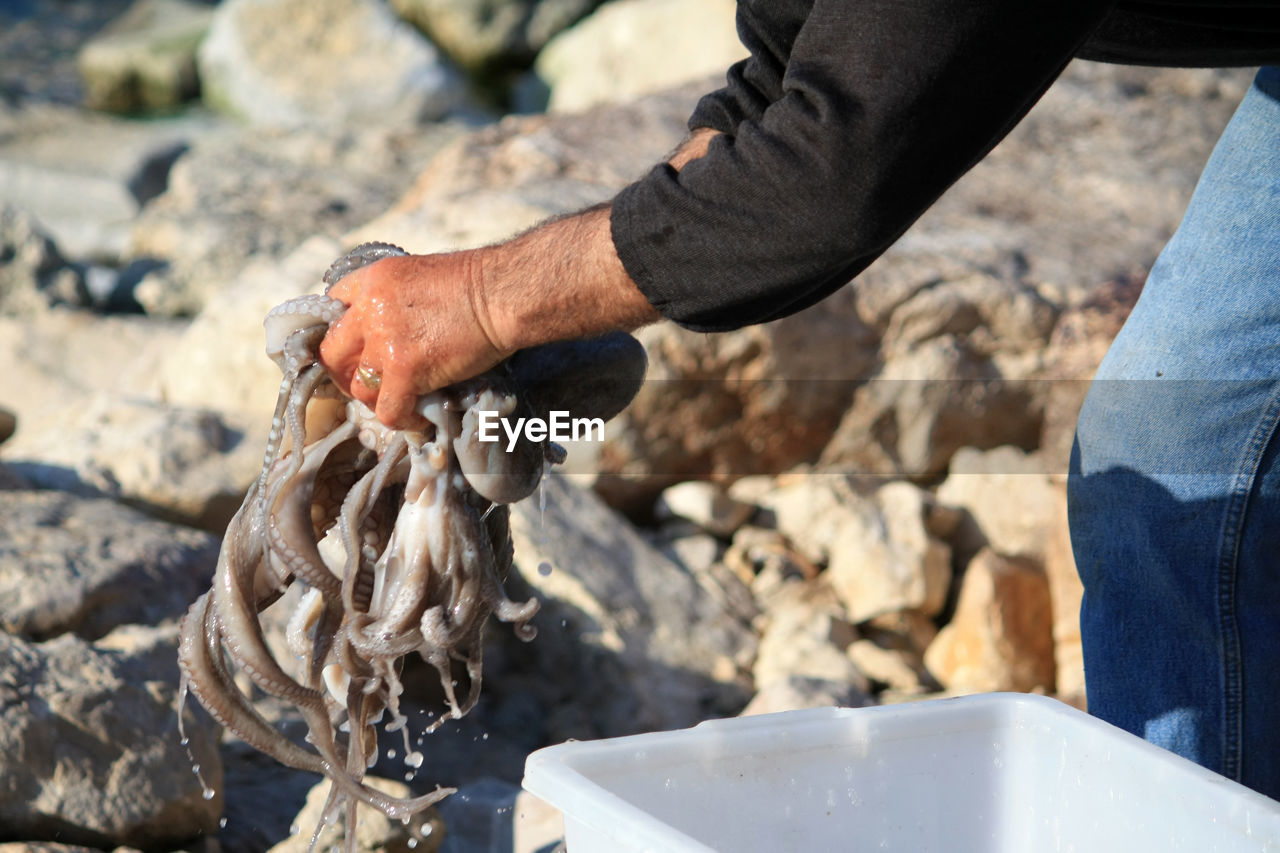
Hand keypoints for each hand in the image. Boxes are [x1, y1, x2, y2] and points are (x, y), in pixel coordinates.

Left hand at [318, 251, 510, 428]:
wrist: (502, 293)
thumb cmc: (477, 284)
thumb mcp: (421, 276)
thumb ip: (396, 300)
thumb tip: (395, 330)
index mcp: (373, 280)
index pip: (331, 308)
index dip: (342, 333)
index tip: (355, 348)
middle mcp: (370, 310)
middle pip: (332, 353)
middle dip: (345, 373)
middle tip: (367, 383)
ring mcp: (385, 342)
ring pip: (359, 388)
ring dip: (377, 399)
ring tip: (400, 401)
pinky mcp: (406, 370)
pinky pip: (389, 410)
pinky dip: (403, 420)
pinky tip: (418, 417)